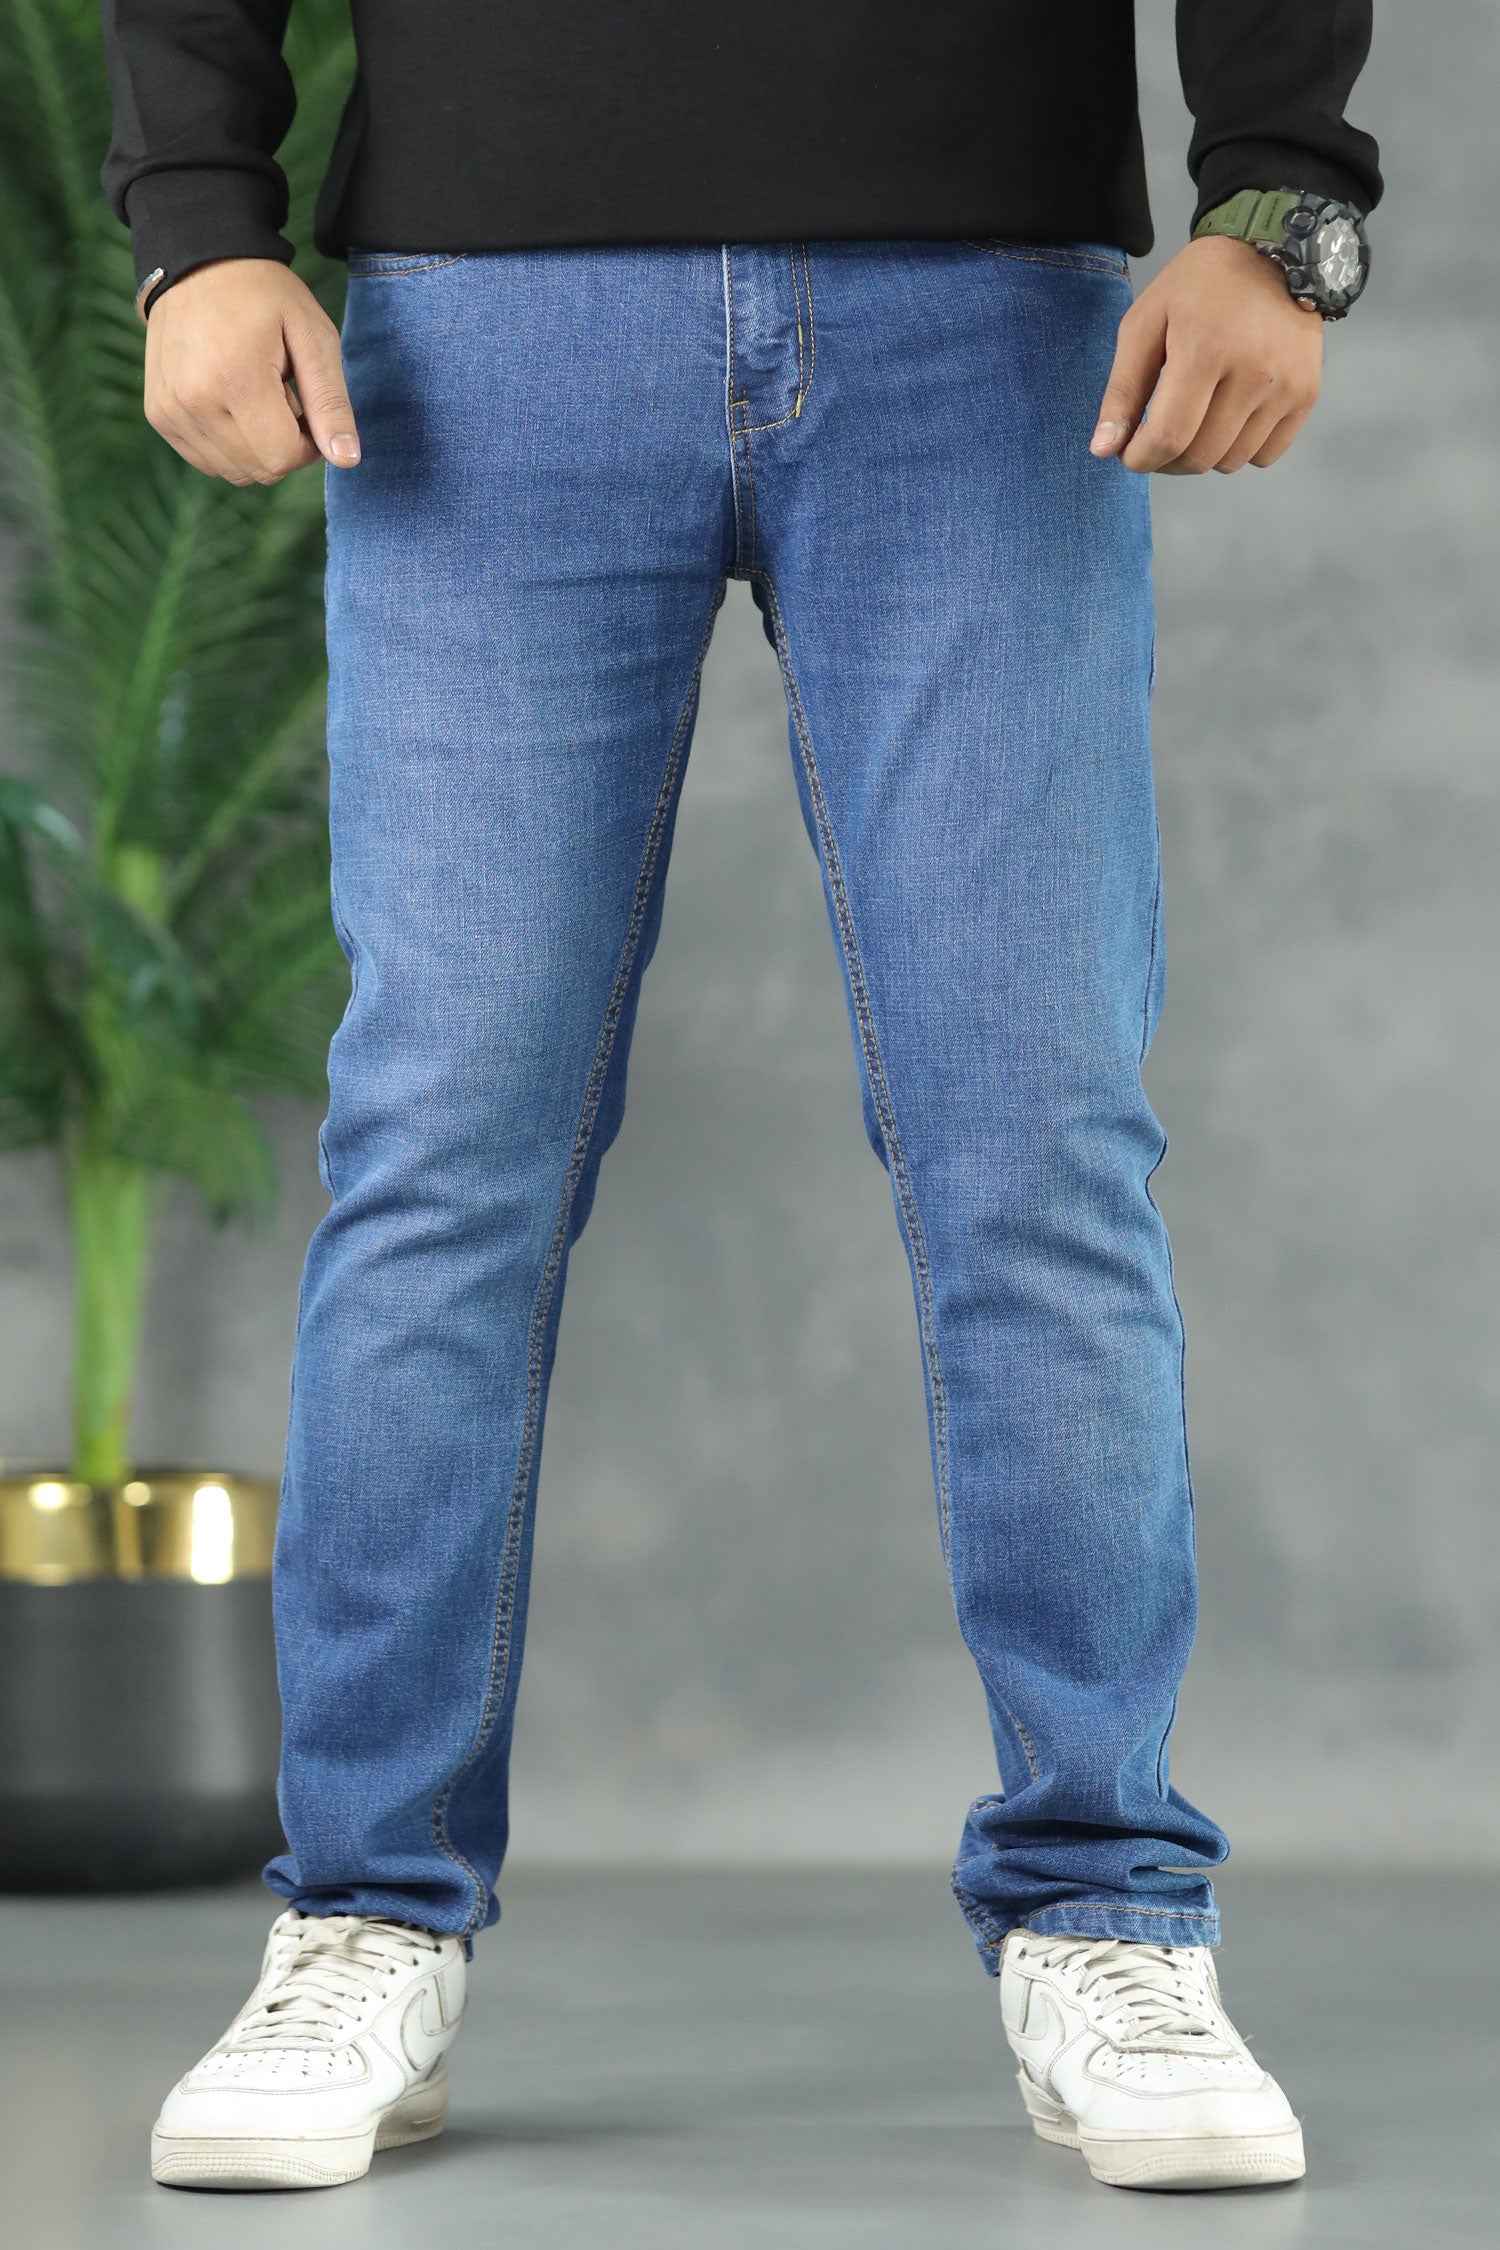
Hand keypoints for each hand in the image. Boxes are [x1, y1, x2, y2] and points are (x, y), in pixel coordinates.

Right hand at [143, 259, 360, 483]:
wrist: (198, 261)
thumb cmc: (265, 296)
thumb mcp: (313, 337)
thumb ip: (331, 402)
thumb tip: (346, 460)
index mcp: (234, 380)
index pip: (283, 458)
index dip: (308, 444)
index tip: (307, 407)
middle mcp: (193, 401)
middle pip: (259, 470)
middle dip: (283, 446)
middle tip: (282, 396)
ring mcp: (169, 410)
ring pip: (233, 472)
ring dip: (255, 446)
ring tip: (254, 394)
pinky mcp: (158, 414)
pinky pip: (206, 460)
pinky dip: (228, 445)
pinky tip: (230, 402)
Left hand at [1091, 236, 1322, 474]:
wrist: (1272, 252)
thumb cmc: (1199, 287)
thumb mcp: (1145, 323)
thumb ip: (1122, 389)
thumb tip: (1103, 450)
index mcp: (1205, 349)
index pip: (1168, 438)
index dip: (1141, 458)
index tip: (1130, 453)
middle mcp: (1253, 371)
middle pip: (1200, 457)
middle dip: (1167, 460)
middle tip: (1158, 435)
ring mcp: (1285, 385)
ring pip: (1231, 462)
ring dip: (1204, 454)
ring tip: (1196, 419)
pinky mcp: (1306, 393)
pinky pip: (1266, 455)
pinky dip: (1241, 449)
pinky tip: (1229, 418)